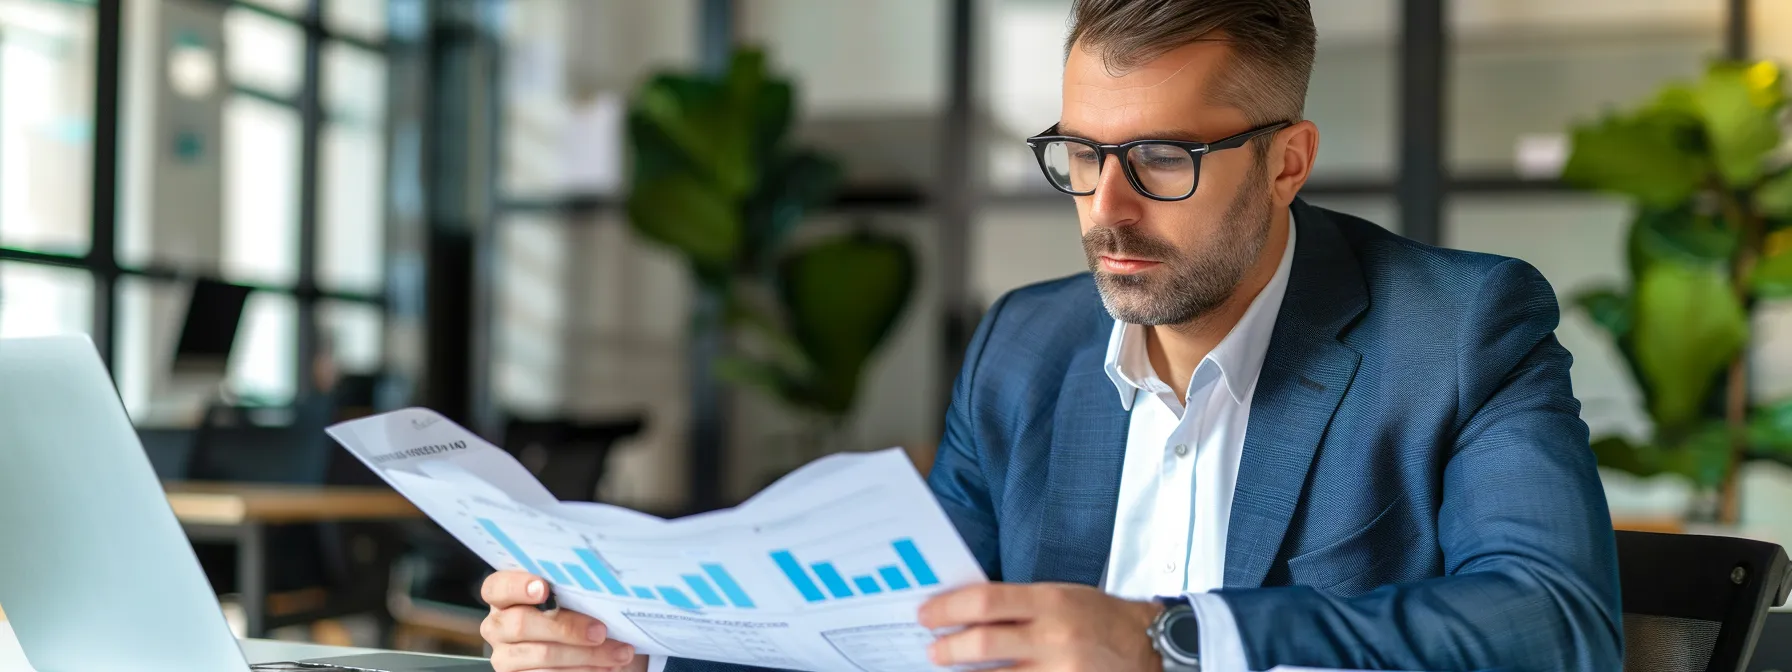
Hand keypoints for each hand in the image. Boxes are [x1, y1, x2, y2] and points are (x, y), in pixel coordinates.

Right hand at [480, 570, 644, 671]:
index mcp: (504, 596)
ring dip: (586, 655)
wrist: (585, 645)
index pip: (497, 587)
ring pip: (542, 655)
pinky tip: (606, 667)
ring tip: (618, 653)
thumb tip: (598, 584)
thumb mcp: (571, 597)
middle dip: (567, 627)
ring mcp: (505, 656)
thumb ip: (570, 589)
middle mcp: (497, 626)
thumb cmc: (578, 614)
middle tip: (601, 631)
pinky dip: (583, 671)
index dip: (517, 586)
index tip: (544, 589)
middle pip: (522, 624)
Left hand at [919, 582, 1163, 670]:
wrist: (1148, 646)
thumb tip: (965, 613)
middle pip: (983, 643)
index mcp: (1049, 601)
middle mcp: (1053, 636)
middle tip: (933, 651)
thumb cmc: (1099, 617)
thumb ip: (1017, 604)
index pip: (984, 601)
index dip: (947, 608)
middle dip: (948, 649)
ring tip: (955, 670)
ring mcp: (1060, 671)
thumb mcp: (1060, 596)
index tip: (926, 615)